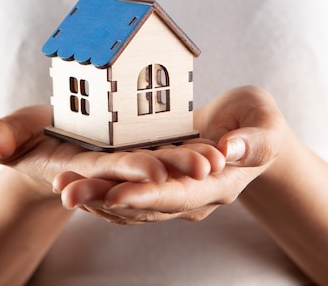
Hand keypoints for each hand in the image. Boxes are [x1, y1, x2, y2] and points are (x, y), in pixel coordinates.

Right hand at [0, 105, 224, 197]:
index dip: (130, 171)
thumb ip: (4, 134)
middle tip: (206, 163)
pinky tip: (217, 149)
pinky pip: (169, 159)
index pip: (108, 173)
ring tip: (218, 157)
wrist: (52, 148)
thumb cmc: (30, 138)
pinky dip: (189, 156)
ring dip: (190, 167)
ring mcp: (130, 167)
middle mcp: (113, 174)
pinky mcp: (144, 155)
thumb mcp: (15, 133)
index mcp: (82, 169)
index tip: (155, 170)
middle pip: (146, 174)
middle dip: (175, 171)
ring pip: (164, 170)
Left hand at [54, 86, 288, 223]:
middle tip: (69, 192)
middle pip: (146, 204)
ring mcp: (174, 193)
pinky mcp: (159, 184)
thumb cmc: (259, 122)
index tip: (117, 194)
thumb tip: (231, 150)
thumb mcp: (265, 124)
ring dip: (96, 197)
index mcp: (219, 184)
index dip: (148, 194)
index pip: (181, 195)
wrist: (247, 133)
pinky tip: (76, 182)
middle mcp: (192, 196)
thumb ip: (253, 141)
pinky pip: (128, 194)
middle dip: (106, 199)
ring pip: (131, 203)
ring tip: (62, 186)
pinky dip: (102, 190)